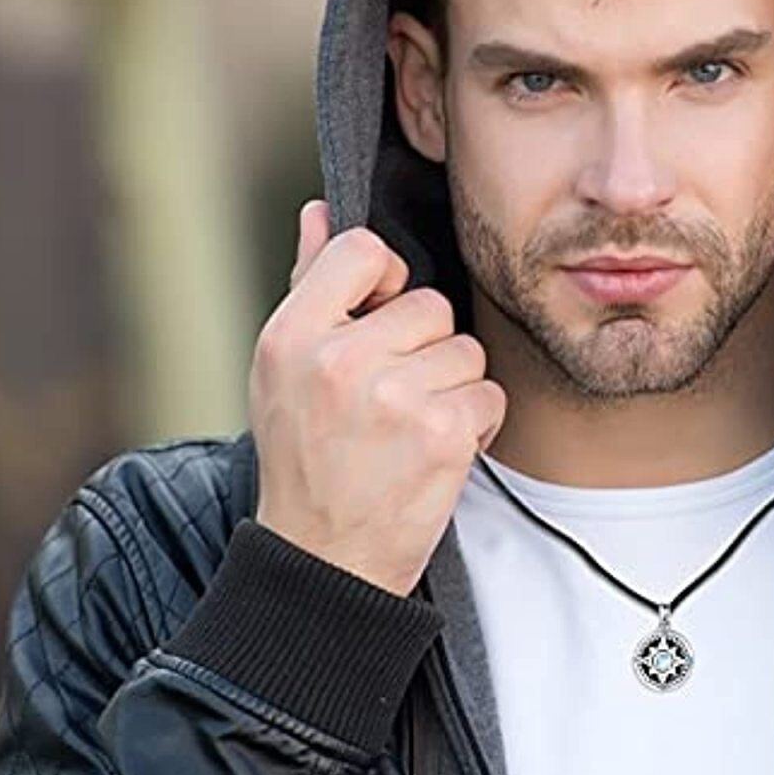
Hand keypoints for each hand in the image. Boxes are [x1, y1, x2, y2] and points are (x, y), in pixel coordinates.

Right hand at [249, 199, 506, 596]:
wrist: (322, 561)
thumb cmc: (305, 460)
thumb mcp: (283, 371)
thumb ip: (309, 285)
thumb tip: (320, 212)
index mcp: (292, 335)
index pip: (363, 250)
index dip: (386, 279)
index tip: (381, 316)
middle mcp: (339, 360)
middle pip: (431, 306)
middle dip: (425, 349)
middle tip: (390, 399)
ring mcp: (392, 397)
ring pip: (467, 352)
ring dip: (452, 389)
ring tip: (409, 429)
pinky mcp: (440, 434)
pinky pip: (489, 395)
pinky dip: (476, 425)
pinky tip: (437, 450)